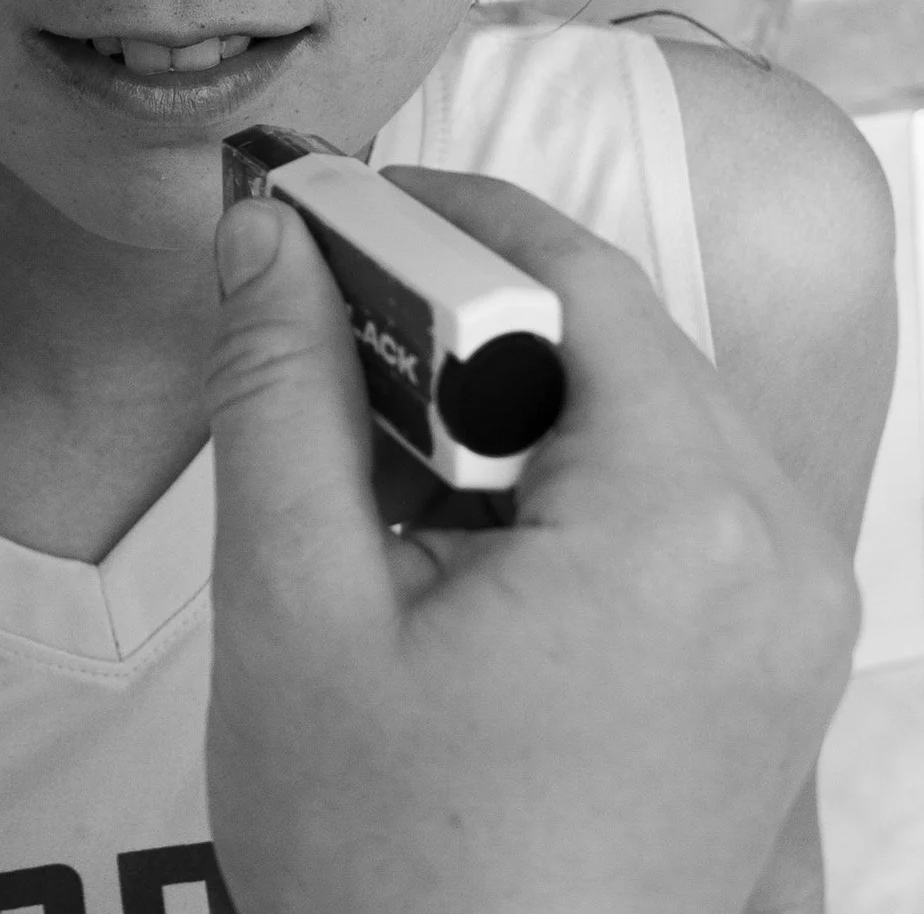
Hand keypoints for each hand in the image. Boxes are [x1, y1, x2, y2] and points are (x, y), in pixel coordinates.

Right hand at [203, 169, 858, 913]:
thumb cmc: (383, 857)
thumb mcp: (295, 604)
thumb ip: (282, 391)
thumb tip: (267, 230)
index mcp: (679, 524)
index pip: (571, 275)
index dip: (431, 219)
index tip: (312, 211)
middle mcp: (777, 554)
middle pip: (616, 339)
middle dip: (458, 318)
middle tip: (315, 343)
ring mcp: (791, 618)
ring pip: (641, 412)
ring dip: (501, 402)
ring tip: (368, 472)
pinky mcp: (770, 667)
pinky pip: (669, 500)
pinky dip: (556, 480)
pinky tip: (448, 545)